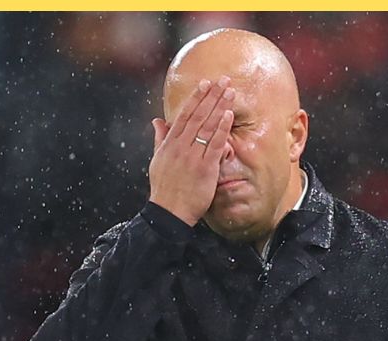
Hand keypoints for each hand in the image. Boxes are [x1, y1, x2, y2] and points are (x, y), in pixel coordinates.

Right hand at [148, 77, 234, 225]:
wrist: (168, 213)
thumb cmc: (164, 188)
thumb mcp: (157, 160)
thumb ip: (160, 139)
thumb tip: (157, 121)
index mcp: (170, 143)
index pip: (184, 114)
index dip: (196, 97)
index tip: (205, 83)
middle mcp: (181, 146)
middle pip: (198, 115)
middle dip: (212, 96)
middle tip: (223, 80)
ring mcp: (192, 156)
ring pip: (208, 126)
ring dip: (220, 107)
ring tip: (230, 92)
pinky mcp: (204, 168)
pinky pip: (215, 144)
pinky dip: (222, 129)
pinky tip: (229, 115)